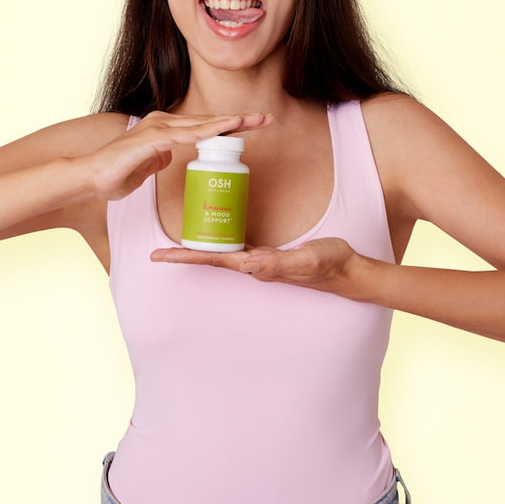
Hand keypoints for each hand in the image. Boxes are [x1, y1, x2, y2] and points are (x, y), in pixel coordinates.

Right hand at [86, 111, 271, 200]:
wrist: (89, 179)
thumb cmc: (115, 175)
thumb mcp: (146, 168)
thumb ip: (159, 160)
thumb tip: (170, 157)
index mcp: (164, 129)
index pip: (204, 128)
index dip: (230, 127)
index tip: (254, 127)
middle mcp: (163, 123)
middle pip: (209, 122)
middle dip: (240, 121)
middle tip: (267, 119)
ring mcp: (157, 128)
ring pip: (201, 125)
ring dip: (230, 123)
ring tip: (254, 121)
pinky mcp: (151, 139)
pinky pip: (186, 134)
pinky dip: (208, 131)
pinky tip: (226, 129)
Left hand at [150, 237, 364, 296]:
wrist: (349, 271)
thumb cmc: (329, 264)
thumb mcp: (307, 259)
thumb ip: (280, 263)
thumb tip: (248, 263)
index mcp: (257, 266)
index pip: (213, 260)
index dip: (186, 257)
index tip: (160, 257)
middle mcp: (254, 265)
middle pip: (210, 259)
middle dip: (183, 256)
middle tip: (155, 252)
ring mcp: (260, 261)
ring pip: (221, 254)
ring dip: (198, 249)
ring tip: (176, 240)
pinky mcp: (269, 255)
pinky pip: (237, 247)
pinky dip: (219, 240)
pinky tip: (216, 232)